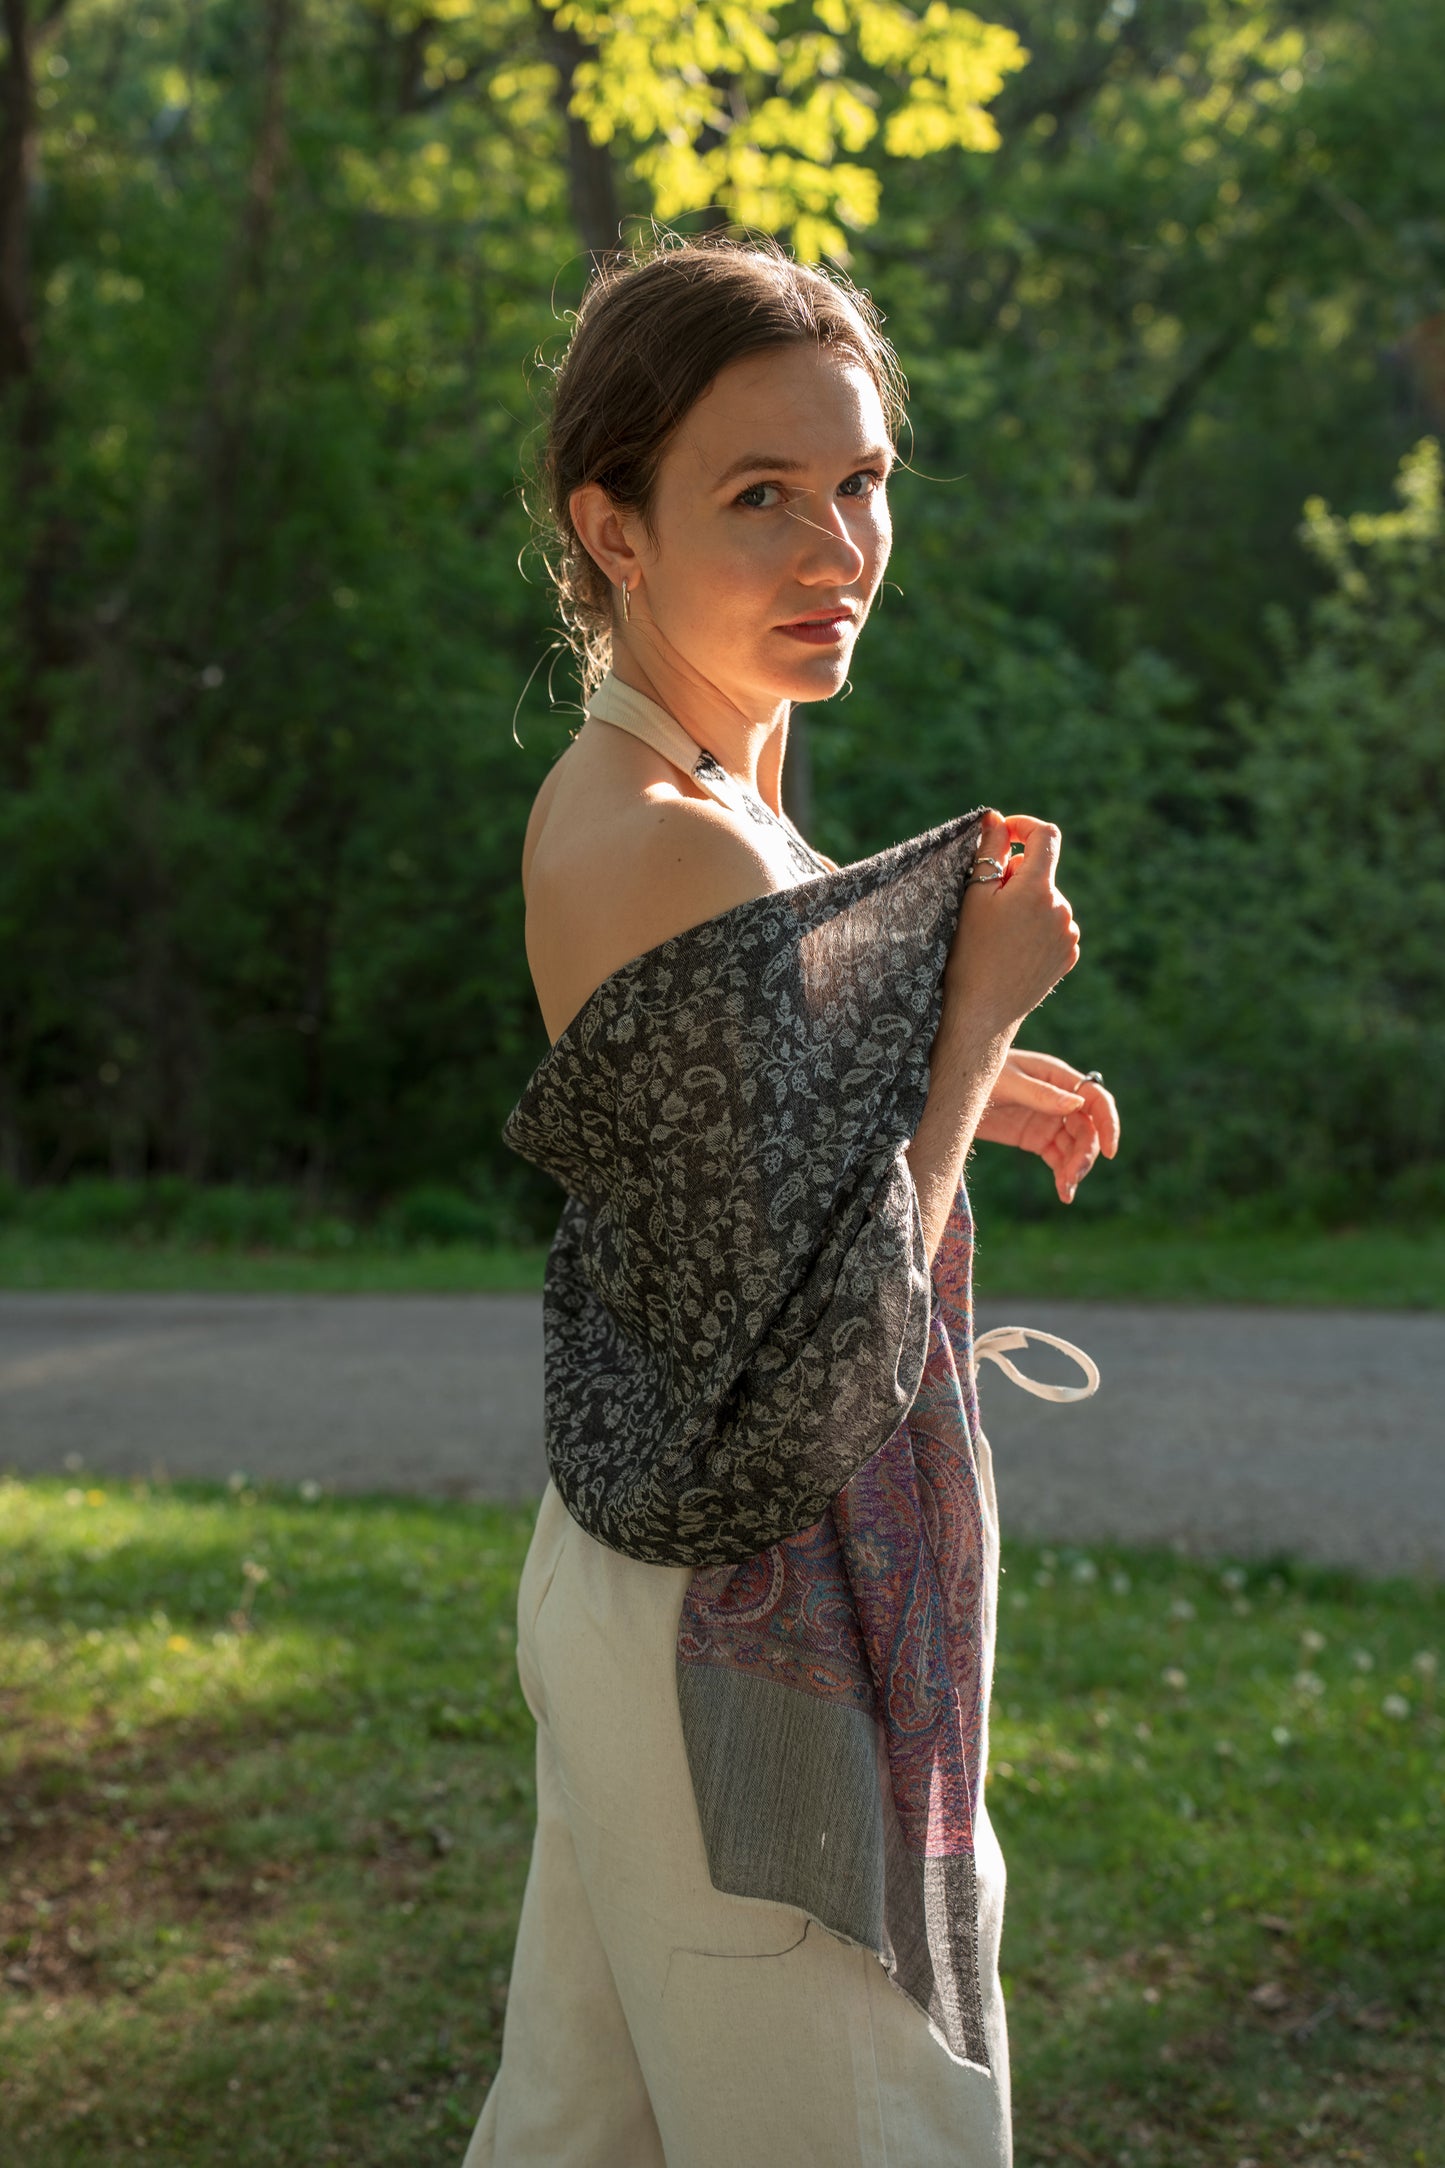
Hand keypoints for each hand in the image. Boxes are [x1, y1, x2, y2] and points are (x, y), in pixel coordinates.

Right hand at [946, 810, 1079, 1033]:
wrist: (981, 1014)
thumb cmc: (969, 953)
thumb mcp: (973, 897)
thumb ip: (989, 851)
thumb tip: (998, 819)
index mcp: (1038, 890)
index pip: (1046, 836)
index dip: (1024, 827)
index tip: (1003, 835)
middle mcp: (1062, 910)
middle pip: (1042, 872)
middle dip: (1015, 875)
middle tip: (985, 902)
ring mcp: (1069, 935)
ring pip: (1047, 901)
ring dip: (1025, 903)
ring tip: (998, 933)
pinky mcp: (1068, 956)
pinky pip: (1053, 926)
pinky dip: (1035, 927)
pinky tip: (1012, 949)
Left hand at [976, 1049, 1120, 1202]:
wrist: (949, 1091)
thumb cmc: (977, 1075)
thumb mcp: (1006, 1082)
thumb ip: (1040, 1094)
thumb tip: (1077, 1104)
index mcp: (1057, 1077)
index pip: (1095, 1099)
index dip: (1108, 1124)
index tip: (1110, 1152)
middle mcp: (1059, 1099)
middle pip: (1088, 1129)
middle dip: (1085, 1154)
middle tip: (1073, 1177)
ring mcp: (1048, 1120)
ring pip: (1075, 1147)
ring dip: (1075, 1169)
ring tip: (1066, 1190)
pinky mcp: (1035, 1139)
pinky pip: (1057, 1158)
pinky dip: (1063, 1175)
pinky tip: (1064, 1193)